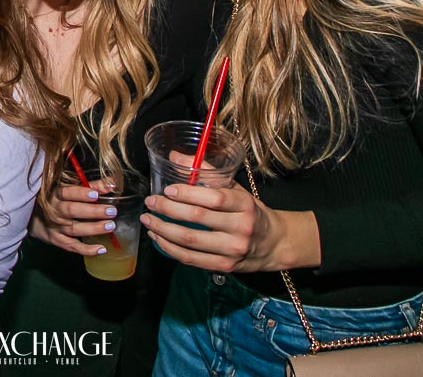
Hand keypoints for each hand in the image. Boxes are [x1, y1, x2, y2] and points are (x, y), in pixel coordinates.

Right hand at [28, 180, 117, 255]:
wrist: (32, 216)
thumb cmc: (56, 199)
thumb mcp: (69, 188)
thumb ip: (91, 185)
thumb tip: (113, 182)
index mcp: (55, 194)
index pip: (67, 192)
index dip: (81, 194)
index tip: (95, 194)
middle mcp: (54, 211)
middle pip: (73, 211)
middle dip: (93, 211)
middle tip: (111, 211)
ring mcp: (55, 227)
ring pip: (74, 229)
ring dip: (93, 228)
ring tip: (110, 226)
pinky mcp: (57, 240)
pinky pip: (72, 246)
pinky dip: (86, 249)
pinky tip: (101, 249)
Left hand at [141, 183, 320, 272]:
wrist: (274, 243)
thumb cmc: (250, 212)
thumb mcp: (236, 189)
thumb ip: (207, 172)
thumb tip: (175, 156)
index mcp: (244, 205)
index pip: (214, 198)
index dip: (188, 193)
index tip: (167, 190)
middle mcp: (240, 227)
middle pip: (197, 218)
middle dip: (168, 209)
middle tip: (150, 202)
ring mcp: (232, 250)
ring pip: (190, 240)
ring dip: (163, 230)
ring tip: (148, 220)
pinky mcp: (224, 266)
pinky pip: (191, 259)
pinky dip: (170, 248)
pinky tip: (158, 237)